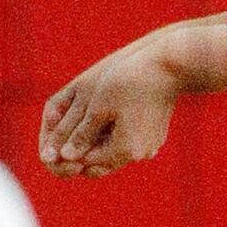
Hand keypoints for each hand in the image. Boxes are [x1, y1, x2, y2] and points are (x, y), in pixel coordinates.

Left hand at [38, 32, 182, 178]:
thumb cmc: (132, 82)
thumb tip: (64, 157)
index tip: (54, 137)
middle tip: (64, 132)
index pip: (84, 161)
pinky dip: (111, 134)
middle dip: (80, 149)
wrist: (172, 66)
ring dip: (95, 141)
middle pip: (99, 161)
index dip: (66, 151)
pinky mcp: (155, 134)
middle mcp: (140, 153)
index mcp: (126, 151)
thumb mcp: (99, 107)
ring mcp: (150, 144)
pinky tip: (102, 117)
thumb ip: (80, 135)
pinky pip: (127, 142)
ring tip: (80, 122)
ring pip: (112, 151)